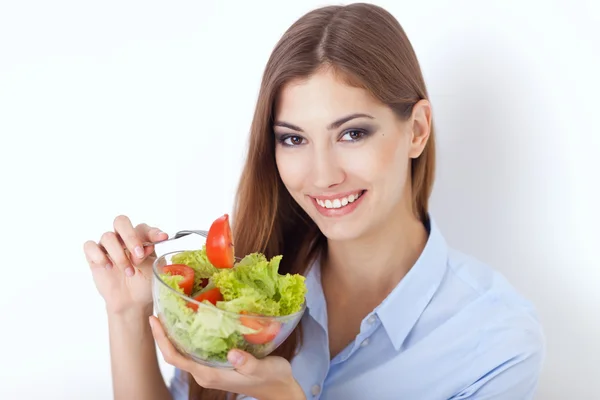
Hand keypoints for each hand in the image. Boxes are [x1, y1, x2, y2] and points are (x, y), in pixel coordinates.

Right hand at [83, 215, 167, 314]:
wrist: (132, 300)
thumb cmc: (144, 281)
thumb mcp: (152, 269)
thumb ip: (147, 256)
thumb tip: (145, 247)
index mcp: (140, 238)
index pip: (144, 228)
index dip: (153, 232)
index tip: (162, 238)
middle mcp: (123, 238)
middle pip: (121, 222)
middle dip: (130, 237)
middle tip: (138, 254)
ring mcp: (108, 246)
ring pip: (108, 237)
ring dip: (120, 256)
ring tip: (129, 272)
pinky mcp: (94, 256)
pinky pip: (90, 247)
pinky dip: (99, 256)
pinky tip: (109, 268)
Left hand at [149, 316, 305, 399]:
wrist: (279, 388)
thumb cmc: (272, 378)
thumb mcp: (263, 369)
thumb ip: (247, 363)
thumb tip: (232, 353)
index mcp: (210, 375)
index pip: (176, 358)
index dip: (162, 339)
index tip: (154, 320)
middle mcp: (205, 373)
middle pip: (175, 353)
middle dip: (163, 333)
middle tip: (158, 309)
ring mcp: (210, 369)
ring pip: (184, 351)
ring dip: (174, 333)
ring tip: (171, 311)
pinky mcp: (216, 365)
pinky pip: (195, 349)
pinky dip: (188, 335)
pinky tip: (192, 320)